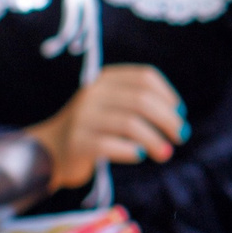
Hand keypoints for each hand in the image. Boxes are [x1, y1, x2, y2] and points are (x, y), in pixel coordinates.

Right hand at [29, 65, 185, 188]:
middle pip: (141, 100)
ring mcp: (83, 118)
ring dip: (154, 140)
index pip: (145, 77)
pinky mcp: (77, 142)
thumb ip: (139, 106)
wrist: (50, 151)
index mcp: (105, 80)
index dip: (168, 95)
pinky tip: (139, 156)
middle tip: (181, 136)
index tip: (180, 114)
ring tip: (166, 153)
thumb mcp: (113, 108)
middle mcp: (93, 93)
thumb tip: (178, 118)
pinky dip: (131, 151)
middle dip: (168, 119)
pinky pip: (110, 145)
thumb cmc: (94, 131)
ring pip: (129, 123)